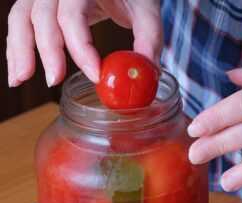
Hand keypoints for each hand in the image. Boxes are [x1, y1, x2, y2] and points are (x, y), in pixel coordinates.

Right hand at [7, 0, 161, 86]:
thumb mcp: (146, 11)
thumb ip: (149, 39)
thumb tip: (148, 73)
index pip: (73, 15)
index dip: (80, 47)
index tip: (95, 74)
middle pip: (42, 16)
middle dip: (47, 52)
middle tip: (54, 80)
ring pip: (22, 17)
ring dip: (20, 50)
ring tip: (20, 79)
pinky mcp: (42, 4)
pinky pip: (21, 21)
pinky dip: (17, 46)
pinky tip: (19, 70)